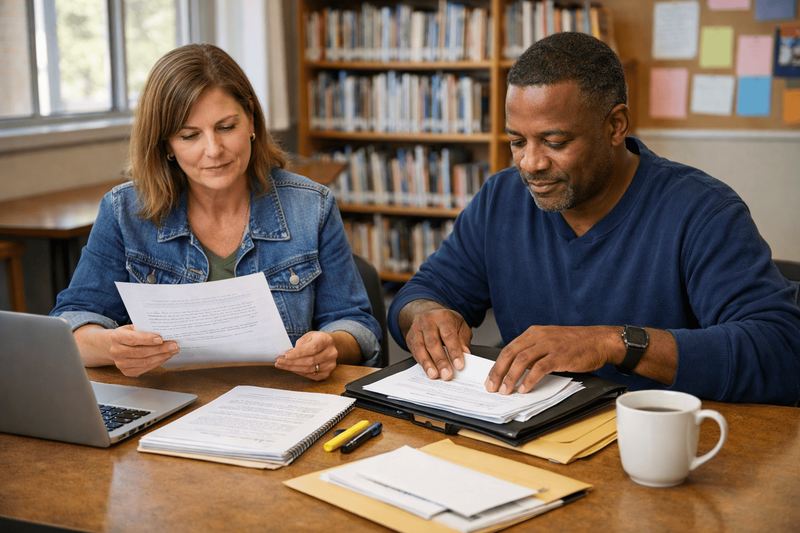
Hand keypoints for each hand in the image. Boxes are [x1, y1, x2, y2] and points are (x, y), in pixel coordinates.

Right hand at [107, 325, 179, 376]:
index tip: (161, 339)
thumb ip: (146, 329)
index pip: (133, 339)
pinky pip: (145, 368)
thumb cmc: (130, 334)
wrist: (119, 345)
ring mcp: (120, 363)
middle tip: (174, 346)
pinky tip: (165, 357)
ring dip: (161, 357)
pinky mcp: (126, 371)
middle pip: (141, 352)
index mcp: (117, 337)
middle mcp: (116, 351)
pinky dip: (157, 362)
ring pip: (144, 362)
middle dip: (160, 349)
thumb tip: (165, 332)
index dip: (147, 339)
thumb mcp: (134, 327)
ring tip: (172, 351)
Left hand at [275, 331, 337, 380]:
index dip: (298, 353)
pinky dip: (299, 372)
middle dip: (292, 362)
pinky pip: (310, 375)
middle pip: (310, 361)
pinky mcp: (326, 373)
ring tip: (282, 365)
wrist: (330, 346)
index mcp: (326, 340)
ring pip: (309, 370)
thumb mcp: (309, 336)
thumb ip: (300, 344)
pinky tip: (291, 368)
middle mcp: (331, 353)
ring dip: (293, 368)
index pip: (312, 348)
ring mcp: (330, 365)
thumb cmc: (317, 340)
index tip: (286, 355)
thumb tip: (289, 355)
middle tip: (279, 361)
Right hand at [401, 300, 471, 380]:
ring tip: (434, 375)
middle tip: (447, 375)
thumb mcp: (460, 326)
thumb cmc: (446, 321)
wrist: (428, 313)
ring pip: (420, 348)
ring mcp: (416, 329)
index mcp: (443, 317)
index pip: (448, 335)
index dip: (454, 351)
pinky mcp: (410, 337)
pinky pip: (415, 352)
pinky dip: (422, 362)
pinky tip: (428, 370)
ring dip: (428, 364)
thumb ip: (463, 340)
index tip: (459, 365)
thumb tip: (466, 354)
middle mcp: (428, 321)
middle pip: (433, 342)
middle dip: (440, 361)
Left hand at [486, 325, 617, 393]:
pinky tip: (525, 388)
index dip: (497, 365)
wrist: (599, 340)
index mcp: (534, 333)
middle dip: (498, 372)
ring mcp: (549, 345)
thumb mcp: (550, 341)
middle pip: (510, 354)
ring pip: (522, 360)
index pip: (508, 349)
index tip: (490, 378)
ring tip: (506, 390)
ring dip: (511, 377)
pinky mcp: (560, 355)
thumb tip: (516, 369)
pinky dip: (529, 379)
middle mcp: (539, 336)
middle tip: (492, 387)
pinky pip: (540, 368)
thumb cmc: (575, 343)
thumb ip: (534, 351)